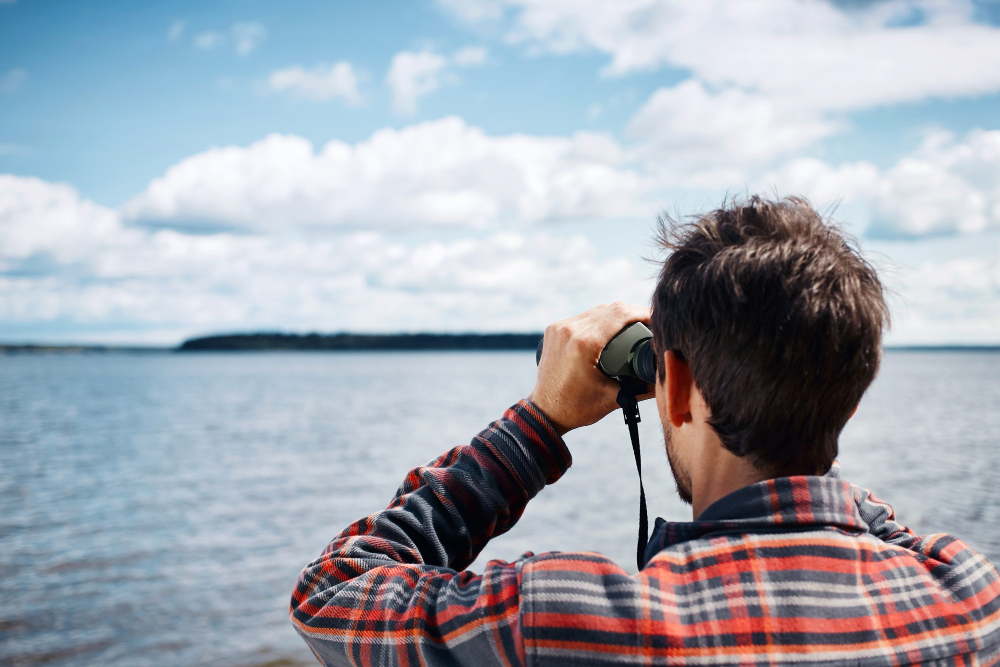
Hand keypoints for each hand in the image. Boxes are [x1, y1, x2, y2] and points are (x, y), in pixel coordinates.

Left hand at [527, 302, 652, 435]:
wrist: (545, 413)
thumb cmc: (577, 408)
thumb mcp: (615, 398)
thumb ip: (645, 387)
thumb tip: (671, 376)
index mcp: (584, 343)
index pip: (621, 313)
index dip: (644, 312)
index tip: (659, 319)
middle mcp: (569, 330)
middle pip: (610, 308)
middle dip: (633, 313)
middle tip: (650, 324)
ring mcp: (558, 327)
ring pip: (596, 310)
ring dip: (616, 314)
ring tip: (633, 325)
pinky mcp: (553, 329)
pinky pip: (582, 316)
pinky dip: (599, 319)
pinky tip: (610, 327)